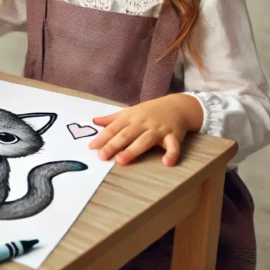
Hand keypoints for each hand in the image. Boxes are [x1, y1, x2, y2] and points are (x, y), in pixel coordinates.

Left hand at [89, 94, 203, 166]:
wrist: (177, 106)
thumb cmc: (149, 112)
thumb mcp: (129, 112)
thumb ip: (112, 119)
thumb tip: (94, 121)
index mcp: (130, 118)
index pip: (114, 128)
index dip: (102, 137)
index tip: (91, 147)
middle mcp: (143, 123)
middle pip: (126, 134)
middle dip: (114, 145)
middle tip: (102, 156)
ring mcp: (158, 130)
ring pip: (145, 140)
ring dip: (134, 150)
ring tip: (122, 160)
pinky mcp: (173, 136)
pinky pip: (173, 146)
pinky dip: (172, 154)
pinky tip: (167, 163)